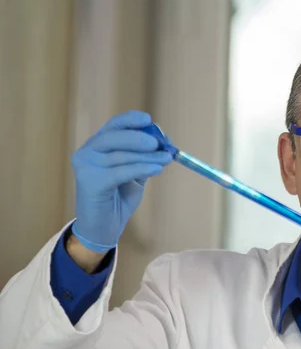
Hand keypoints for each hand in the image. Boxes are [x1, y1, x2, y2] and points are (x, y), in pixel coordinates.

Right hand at [71, 110, 172, 252]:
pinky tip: (157, 169)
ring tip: (167, 158)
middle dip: (140, 138)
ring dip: (148, 156)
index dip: (130, 120)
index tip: (149, 120)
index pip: (113, 126)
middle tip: (161, 143)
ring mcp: (86, 167)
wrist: (103, 228)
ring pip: (121, 155)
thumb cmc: (117, 199)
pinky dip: (141, 168)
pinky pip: (121, 171)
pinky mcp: (90, 182)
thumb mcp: (134, 174)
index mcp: (97, 146)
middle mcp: (87, 153)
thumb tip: (164, 142)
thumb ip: (144, 158)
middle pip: (114, 136)